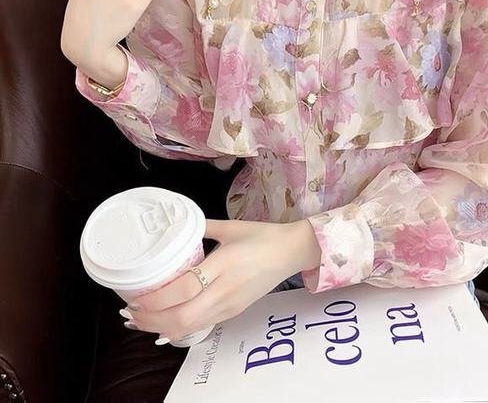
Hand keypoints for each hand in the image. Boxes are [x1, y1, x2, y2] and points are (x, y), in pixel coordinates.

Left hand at [119, 218, 321, 343]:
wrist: (292, 252)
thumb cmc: (262, 236)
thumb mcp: (230, 227)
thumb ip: (201, 227)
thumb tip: (177, 224)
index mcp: (224, 263)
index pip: (184, 288)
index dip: (156, 298)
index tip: (134, 296)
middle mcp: (225, 289)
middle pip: (183, 316)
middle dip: (151, 319)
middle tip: (129, 313)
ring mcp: (230, 304)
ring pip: (190, 327)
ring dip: (161, 328)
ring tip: (140, 321)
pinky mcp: (234, 312)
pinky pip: (201, 326)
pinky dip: (178, 329)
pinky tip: (164, 325)